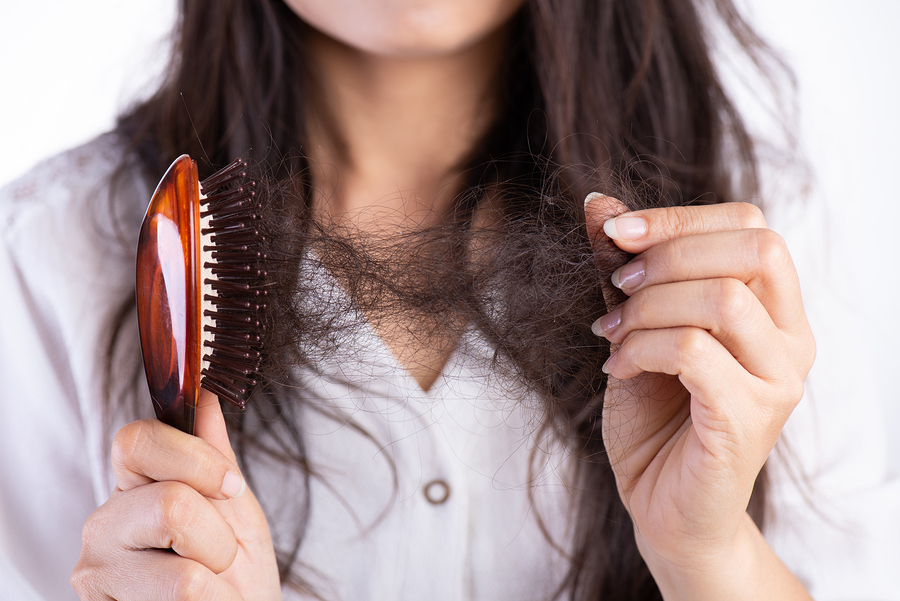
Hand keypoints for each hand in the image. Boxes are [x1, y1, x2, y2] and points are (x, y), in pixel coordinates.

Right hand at [71, 391, 280, 599]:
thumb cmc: (236, 573)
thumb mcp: (236, 511)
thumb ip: (216, 456)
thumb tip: (206, 395)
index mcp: (134, 486)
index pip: (137, 440)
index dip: (194, 459)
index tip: (231, 487)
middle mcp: (104, 524)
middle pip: (170, 503)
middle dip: (218, 535)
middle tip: (220, 558)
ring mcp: (96, 572)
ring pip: (182, 565)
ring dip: (218, 578)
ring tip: (210, 588)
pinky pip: (185, 597)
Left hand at [585, 195, 814, 597]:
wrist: (662, 503)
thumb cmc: (654, 416)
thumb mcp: (633, 326)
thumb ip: (625, 268)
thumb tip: (598, 202)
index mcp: (773, 308)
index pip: (750, 225)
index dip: (679, 217)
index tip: (614, 231)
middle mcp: (791, 339)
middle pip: (755, 246)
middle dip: (670, 252)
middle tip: (618, 286)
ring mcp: (777, 380)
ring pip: (723, 298)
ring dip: (648, 307)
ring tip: (611, 335)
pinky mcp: (749, 417)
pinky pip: (694, 352)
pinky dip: (642, 348)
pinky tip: (618, 369)